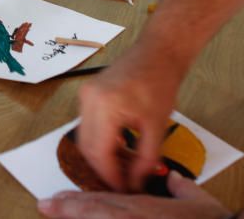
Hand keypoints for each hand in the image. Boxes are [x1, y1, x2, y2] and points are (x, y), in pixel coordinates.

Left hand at [37, 171, 230, 218]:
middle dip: (67, 209)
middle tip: (44, 204)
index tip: (56, 199)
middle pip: (94, 212)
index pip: (104, 202)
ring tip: (51, 209)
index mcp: (144, 208)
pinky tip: (78, 218)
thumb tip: (176, 182)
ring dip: (74, 216)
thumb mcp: (199, 202)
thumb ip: (184, 189)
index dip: (77, 201)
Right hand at [77, 50, 182, 190]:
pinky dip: (100, 141)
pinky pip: (88, 125)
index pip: (99, 152)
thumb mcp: (157, 126)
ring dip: (101, 155)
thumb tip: (135, 183)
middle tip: (122, 183)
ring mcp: (84, 95)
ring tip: (123, 167)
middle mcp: (88, 99)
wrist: (156, 53)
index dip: (110, 175)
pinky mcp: (87, 94)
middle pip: (87, 147)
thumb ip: (145, 158)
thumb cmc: (159, 83)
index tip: (123, 189)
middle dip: (103, 169)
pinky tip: (118, 148)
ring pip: (85, 138)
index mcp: (105, 106)